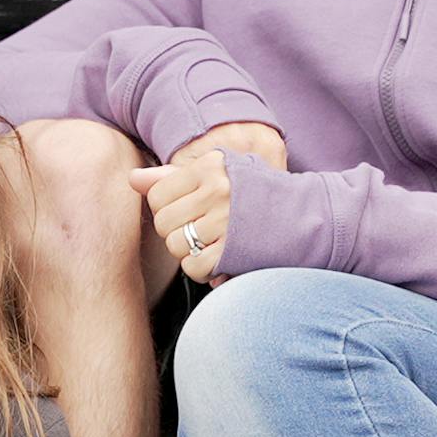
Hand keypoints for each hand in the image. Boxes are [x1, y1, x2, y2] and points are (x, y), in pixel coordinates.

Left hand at [134, 124, 277, 284]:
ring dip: (188, 253)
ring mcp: (226, 220)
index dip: (167, 209)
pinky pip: (193, 267)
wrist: (304, 217)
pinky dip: (200, 270)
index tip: (187, 212)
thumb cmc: (253, 193)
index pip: (158, 195)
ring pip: (176, 246)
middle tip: (199, 231)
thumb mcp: (217, 174)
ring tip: (208, 245)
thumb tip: (132, 179)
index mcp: (210, 166)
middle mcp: (217, 190)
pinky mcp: (234, 249)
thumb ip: (171, 177)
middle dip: (176, 232)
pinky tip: (215, 261)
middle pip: (164, 222)